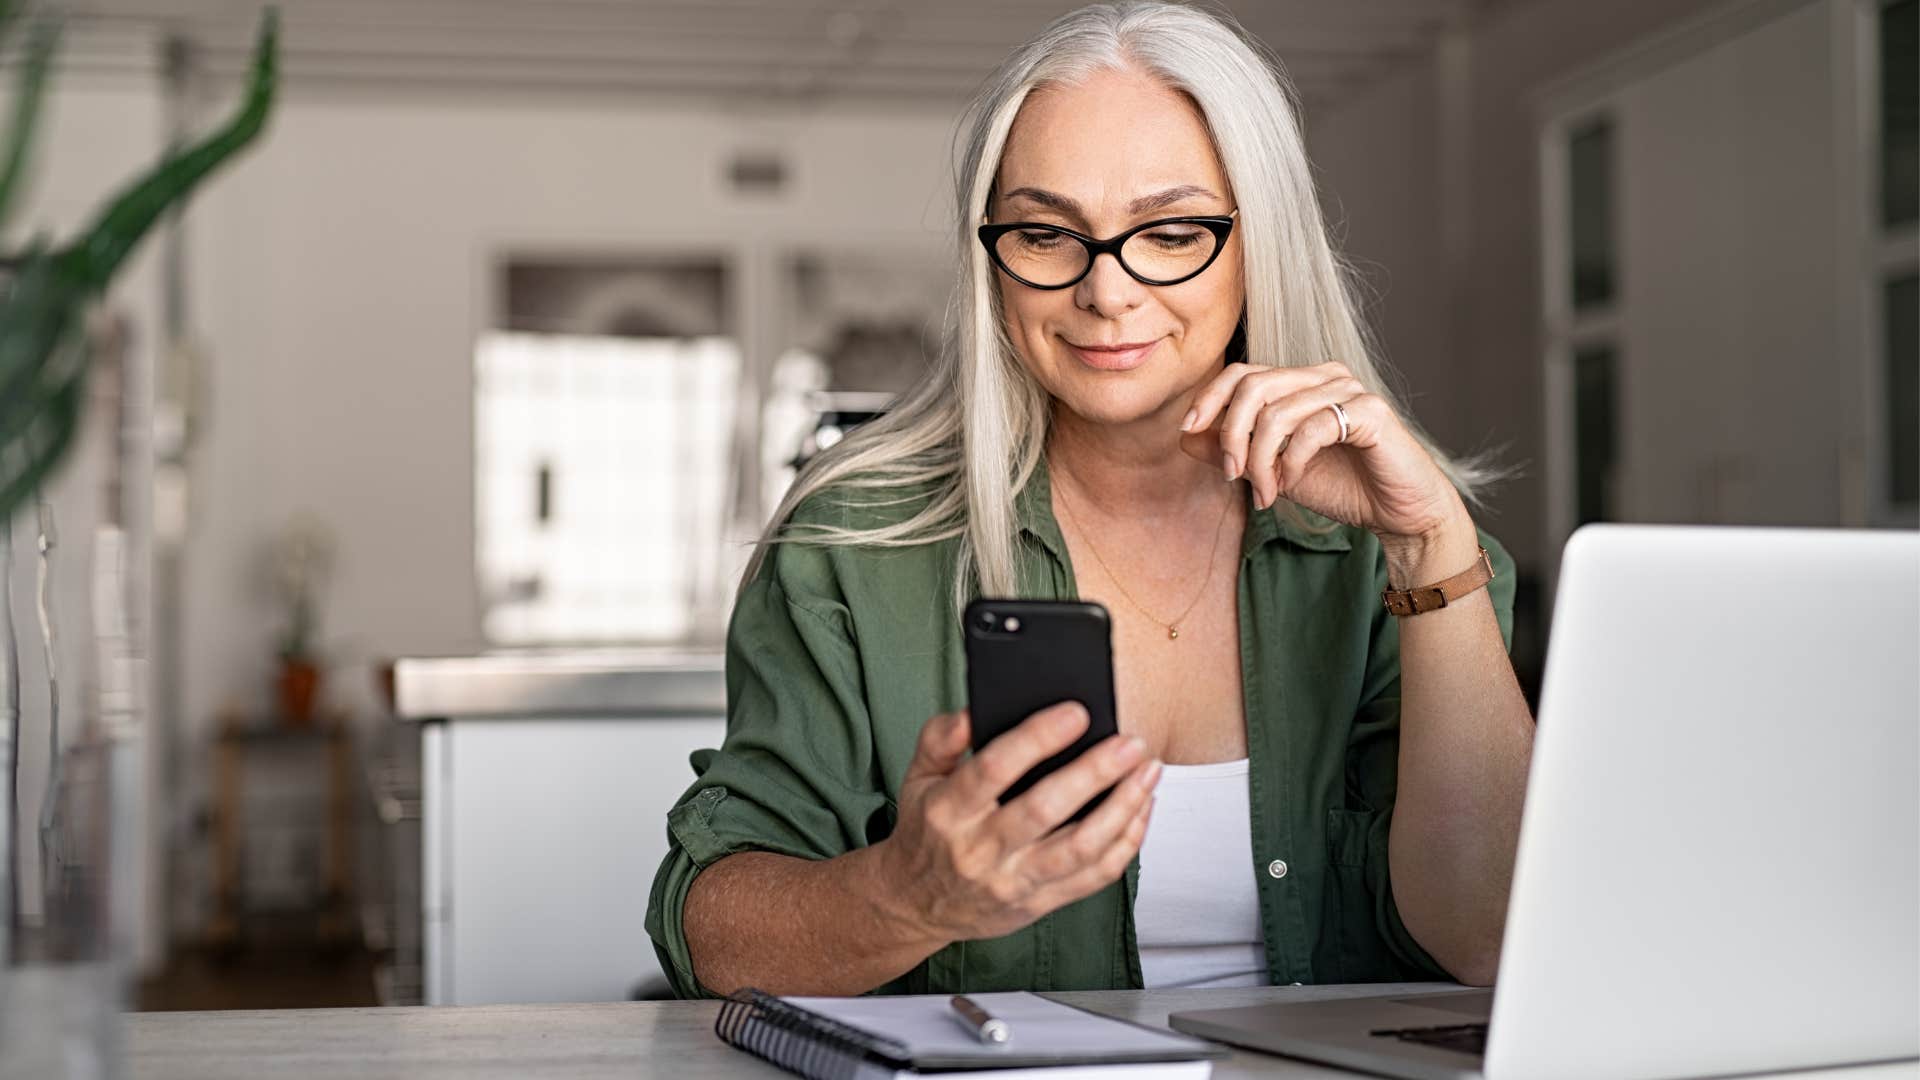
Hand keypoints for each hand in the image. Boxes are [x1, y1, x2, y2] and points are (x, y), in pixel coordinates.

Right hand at [873, 704, 1160, 945]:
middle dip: (1095, 772)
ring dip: (1122, 807)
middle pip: (1045, 809)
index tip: (1076, 713)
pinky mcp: (1039, 903)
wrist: (917, 904)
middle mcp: (980, 850)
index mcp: (948, 811)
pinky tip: (1141, 808)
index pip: (993, 769)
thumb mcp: (917, 777)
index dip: (1037, 739)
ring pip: (1079, 847)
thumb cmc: (927, 831)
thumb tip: (973, 711)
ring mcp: (1013, 881)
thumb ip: (940, 738)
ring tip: (1148, 771)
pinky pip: (1094, 876)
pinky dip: (1126, 842)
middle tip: (1130, 742)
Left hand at [1179, 360, 1465, 544]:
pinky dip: (1292, 462)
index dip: (1210, 398)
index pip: (1242, 372)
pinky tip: (1291, 484)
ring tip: (1267, 492)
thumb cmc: (1342, 487)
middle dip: (1232, 434)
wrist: (1398, 513)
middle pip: (1254, 386)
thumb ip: (1233, 451)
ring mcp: (1350, 390)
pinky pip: (1312, 429)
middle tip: (1232, 476)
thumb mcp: (1274, 470)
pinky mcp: (1371, 413)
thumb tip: (1187, 435)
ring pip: (1278, 411)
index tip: (1189, 430)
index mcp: (1301, 382)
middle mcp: (1325, 376)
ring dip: (1261, 460)